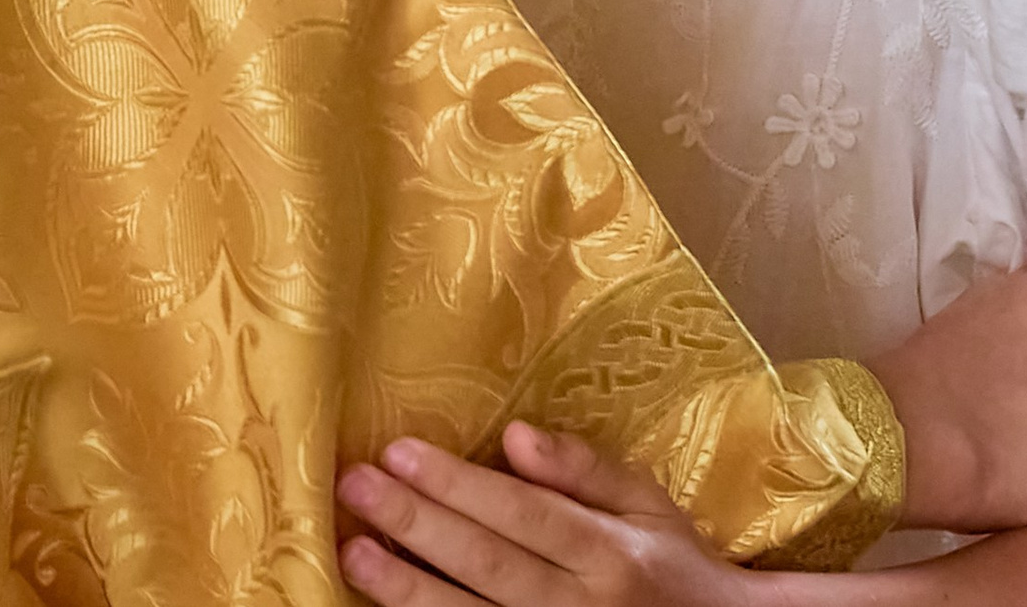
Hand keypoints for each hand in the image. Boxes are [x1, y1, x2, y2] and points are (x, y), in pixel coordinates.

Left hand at [340, 425, 745, 606]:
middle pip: (486, 564)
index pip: (520, 513)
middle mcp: (580, 606)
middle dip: (415, 524)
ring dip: (406, 589)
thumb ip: (584, 469)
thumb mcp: (649, 505)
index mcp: (609, 552)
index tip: (397, 451)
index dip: (457, 484)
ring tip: (353, 553)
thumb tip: (514, 435)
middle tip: (353, 487)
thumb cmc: (674, 567)